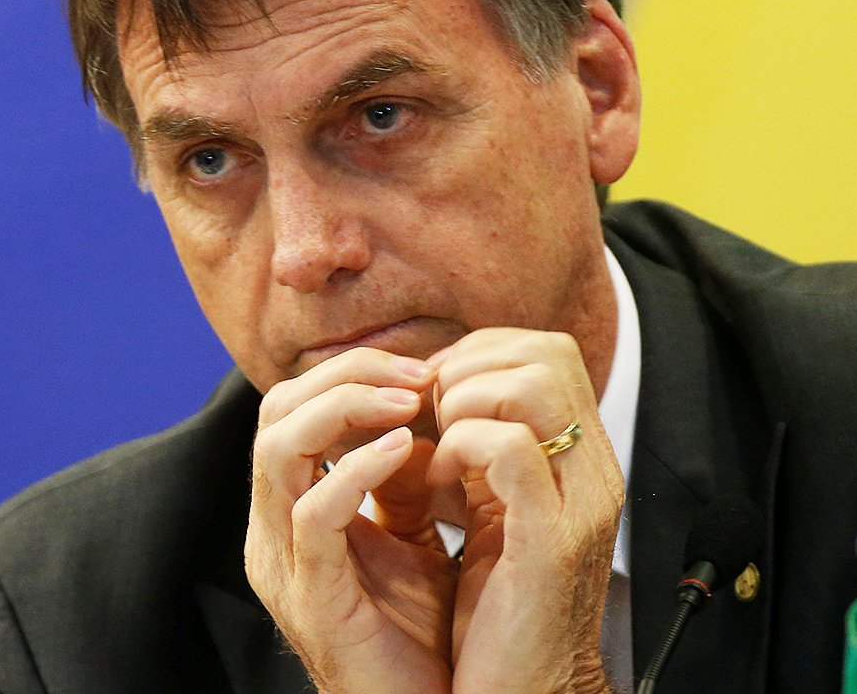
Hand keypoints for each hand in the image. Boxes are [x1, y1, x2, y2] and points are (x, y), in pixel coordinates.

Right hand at [245, 349, 455, 693]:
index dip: (348, 373)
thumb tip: (421, 402)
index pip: (289, 408)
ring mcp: (283, 563)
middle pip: (274, 414)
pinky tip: (404, 449)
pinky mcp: (310, 595)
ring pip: (276, 449)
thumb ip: (402, 477)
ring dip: (345, 408)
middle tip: (417, 372)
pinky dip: (355, 467)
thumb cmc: (421, 636)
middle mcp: (272, 530)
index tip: (419, 368)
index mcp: (289, 510)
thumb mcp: (412, 536)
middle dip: (345, 376)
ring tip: (409, 400)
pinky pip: (314, 513)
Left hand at [427, 329, 622, 693]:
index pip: (543, 350)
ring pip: (532, 384)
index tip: (428, 396)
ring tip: (435, 449)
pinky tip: (439, 486)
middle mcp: (591, 470)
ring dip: (463, 402)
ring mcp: (579, 502)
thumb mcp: (481, 508)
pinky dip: (460, 448)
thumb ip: (468, 449)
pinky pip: (511, 447)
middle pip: (544, 352)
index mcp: (576, 458)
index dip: (475, 354)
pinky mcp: (552, 539)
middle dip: (467, 368)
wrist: (520, 693)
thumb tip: (419, 390)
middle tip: (427, 418)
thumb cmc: (494, 608)